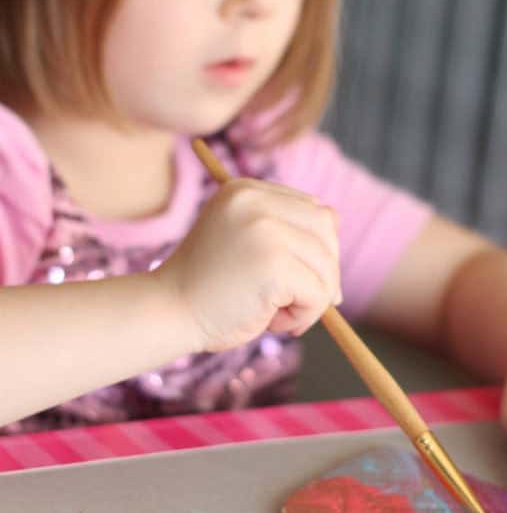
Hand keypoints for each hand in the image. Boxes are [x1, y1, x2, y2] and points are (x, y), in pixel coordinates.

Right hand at [154, 178, 340, 352]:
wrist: (166, 313)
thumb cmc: (206, 289)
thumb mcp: (242, 245)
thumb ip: (279, 235)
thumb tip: (334, 255)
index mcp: (246, 190)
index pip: (313, 209)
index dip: (319, 247)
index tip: (307, 279)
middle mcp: (255, 201)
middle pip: (326, 228)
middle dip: (325, 270)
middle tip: (304, 303)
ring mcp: (265, 229)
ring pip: (326, 265)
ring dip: (312, 299)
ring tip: (276, 314)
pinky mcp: (273, 264)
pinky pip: (318, 294)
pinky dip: (305, 316)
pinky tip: (272, 322)